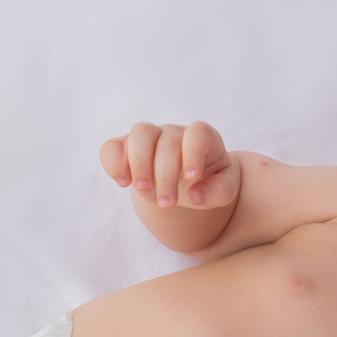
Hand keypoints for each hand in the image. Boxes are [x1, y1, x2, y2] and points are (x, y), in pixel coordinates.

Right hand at [100, 121, 239, 209]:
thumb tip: (196, 196)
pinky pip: (112, 146)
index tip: (192, 178)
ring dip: (139, 163)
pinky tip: (122, 182)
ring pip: (139, 133)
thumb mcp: (224, 190)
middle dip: (166, 175)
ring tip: (143, 189)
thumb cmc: (210, 183)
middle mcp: (175, 133)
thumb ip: (218, 192)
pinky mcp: (126, 148)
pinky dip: (113, 162)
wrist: (189, 183)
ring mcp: (150, 137)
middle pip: (167, 141)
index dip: (193, 153)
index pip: (197, 133)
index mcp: (203, 137)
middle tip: (167, 203)